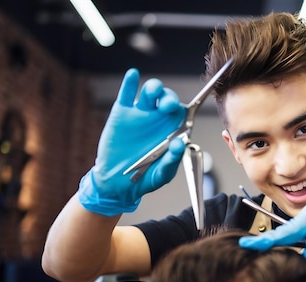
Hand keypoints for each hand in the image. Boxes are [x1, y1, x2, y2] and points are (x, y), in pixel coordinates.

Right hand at [78, 68, 186, 215]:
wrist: (117, 183)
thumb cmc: (144, 177)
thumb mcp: (162, 174)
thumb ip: (171, 160)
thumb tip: (179, 144)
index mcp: (172, 130)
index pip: (182, 113)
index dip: (186, 109)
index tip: (188, 109)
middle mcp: (158, 119)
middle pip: (167, 98)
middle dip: (169, 98)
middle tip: (167, 106)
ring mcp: (140, 114)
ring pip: (149, 93)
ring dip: (153, 88)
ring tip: (154, 92)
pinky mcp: (121, 113)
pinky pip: (126, 94)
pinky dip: (129, 83)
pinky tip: (133, 75)